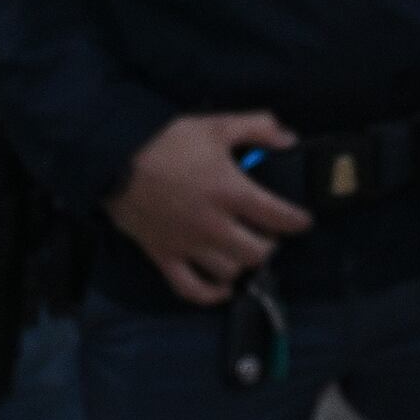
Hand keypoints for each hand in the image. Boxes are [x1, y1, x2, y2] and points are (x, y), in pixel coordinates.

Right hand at [107, 110, 310, 305]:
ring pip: (229, 271)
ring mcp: (188, 244)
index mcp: (230, 191)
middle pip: (257, 252)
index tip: (303, 221)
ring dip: (242, 264)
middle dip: (270, 245)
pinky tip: (222, 288)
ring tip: (244, 250)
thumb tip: (289, 139)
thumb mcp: (217, 125)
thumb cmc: (167, 141)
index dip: (297, 221)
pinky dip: (210, 294)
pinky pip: (191, 289)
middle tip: (268, 233)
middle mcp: (213, 224)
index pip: (277, 216)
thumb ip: (258, 128)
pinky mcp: (165, 256)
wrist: (117, 158)